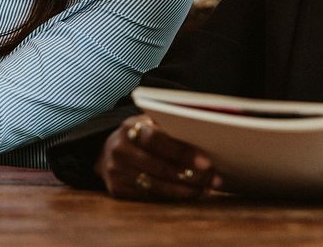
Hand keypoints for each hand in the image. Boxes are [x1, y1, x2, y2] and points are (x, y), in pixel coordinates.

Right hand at [96, 114, 220, 199]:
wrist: (108, 152)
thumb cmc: (141, 137)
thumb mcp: (149, 125)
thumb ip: (169, 129)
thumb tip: (206, 139)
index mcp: (130, 128)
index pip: (157, 140)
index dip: (182, 152)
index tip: (206, 162)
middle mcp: (119, 149)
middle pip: (160, 167)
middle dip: (191, 175)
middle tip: (215, 179)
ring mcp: (116, 170)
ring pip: (157, 185)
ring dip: (186, 189)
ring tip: (206, 188)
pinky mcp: (117, 188)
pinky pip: (150, 196)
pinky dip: (172, 196)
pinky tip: (188, 193)